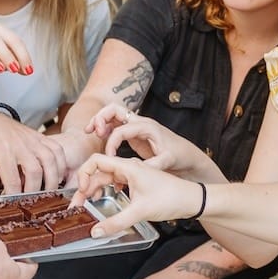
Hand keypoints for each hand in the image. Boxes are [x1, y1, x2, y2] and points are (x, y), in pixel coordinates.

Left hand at [0, 112, 68, 195]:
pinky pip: (58, 151)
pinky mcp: (42, 138)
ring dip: (51, 180)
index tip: (12, 204)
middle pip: (34, 171)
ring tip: (47, 194)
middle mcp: (20, 144)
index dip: (14, 195)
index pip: (12, 179)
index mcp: (2, 150)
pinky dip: (60, 166)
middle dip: (34, 191)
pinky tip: (56, 177)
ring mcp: (33, 140)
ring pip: (50, 161)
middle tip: (30, 202)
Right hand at [72, 153, 204, 234]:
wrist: (192, 199)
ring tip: (88, 205)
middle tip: (78, 206)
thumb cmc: (171, 198)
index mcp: (128, 166)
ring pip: (107, 178)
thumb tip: (95, 232)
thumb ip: (116, 223)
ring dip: (95, 189)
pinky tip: (105, 201)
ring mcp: (133, 174)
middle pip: (99, 172)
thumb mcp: (140, 212)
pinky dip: (107, 191)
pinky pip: (116, 183)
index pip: (96, 161)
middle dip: (86, 187)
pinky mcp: (138, 182)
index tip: (82, 192)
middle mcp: (129, 167)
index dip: (84, 174)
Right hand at [89, 104, 211, 175]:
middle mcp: (140, 123)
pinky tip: (98, 136)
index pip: (122, 130)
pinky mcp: (134, 134)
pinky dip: (105, 128)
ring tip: (89, 131)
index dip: (112, 143)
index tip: (110, 158)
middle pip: (114, 109)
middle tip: (92, 131)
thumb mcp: (168, 161)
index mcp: (147, 127)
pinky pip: (116, 125)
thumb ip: (153, 164)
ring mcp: (136, 127)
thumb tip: (136, 168)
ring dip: (100, 121)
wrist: (188, 155)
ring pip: (113, 115)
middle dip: (101, 118)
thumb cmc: (180, 155)